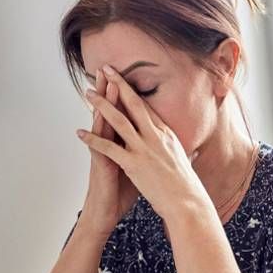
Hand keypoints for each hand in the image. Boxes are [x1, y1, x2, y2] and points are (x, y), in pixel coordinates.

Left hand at [76, 65, 210, 222]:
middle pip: (134, 104)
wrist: (188, 204)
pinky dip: (92, 139)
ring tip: (88, 93)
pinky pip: (108, 148)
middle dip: (119, 84)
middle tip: (106, 69)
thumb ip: (183, 154)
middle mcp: (156, 137)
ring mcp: (144, 149)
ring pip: (119, 120)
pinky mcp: (134, 164)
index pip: (147, 108)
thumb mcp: (185, 163)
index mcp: (167, 135)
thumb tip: (192, 150)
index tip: (124, 79)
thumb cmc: (186, 187)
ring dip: (102, 105)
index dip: (134, 91)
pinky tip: (80, 132)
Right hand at [78, 67, 138, 235]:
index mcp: (124, 143)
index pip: (126, 114)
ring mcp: (104, 153)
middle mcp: (112, 144)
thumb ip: (147, 156)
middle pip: (113, 111)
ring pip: (103, 124)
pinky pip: (97, 146)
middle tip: (109, 69)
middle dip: (112, 90)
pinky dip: (94, 135)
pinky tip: (92, 122)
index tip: (131, 77)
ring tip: (102, 85)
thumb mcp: (139, 170)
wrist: (105, 213)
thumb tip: (165, 149)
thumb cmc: (121, 193)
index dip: (128, 96)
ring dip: (103, 104)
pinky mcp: (100, 165)